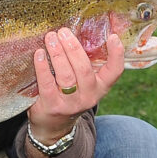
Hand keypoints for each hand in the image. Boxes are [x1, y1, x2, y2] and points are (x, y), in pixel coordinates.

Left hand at [26, 28, 124, 143]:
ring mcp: (71, 103)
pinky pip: (47, 83)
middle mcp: (89, 96)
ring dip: (57, 54)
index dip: (117, 55)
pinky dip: (42, 67)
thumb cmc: (69, 94)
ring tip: (51, 38)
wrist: (54, 125)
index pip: (114, 72)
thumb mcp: (83, 83)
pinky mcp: (53, 106)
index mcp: (100, 87)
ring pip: (66, 75)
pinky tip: (39, 54)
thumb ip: (84, 64)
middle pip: (84, 69)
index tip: (113, 37)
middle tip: (63, 31)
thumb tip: (74, 33)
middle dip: (73, 48)